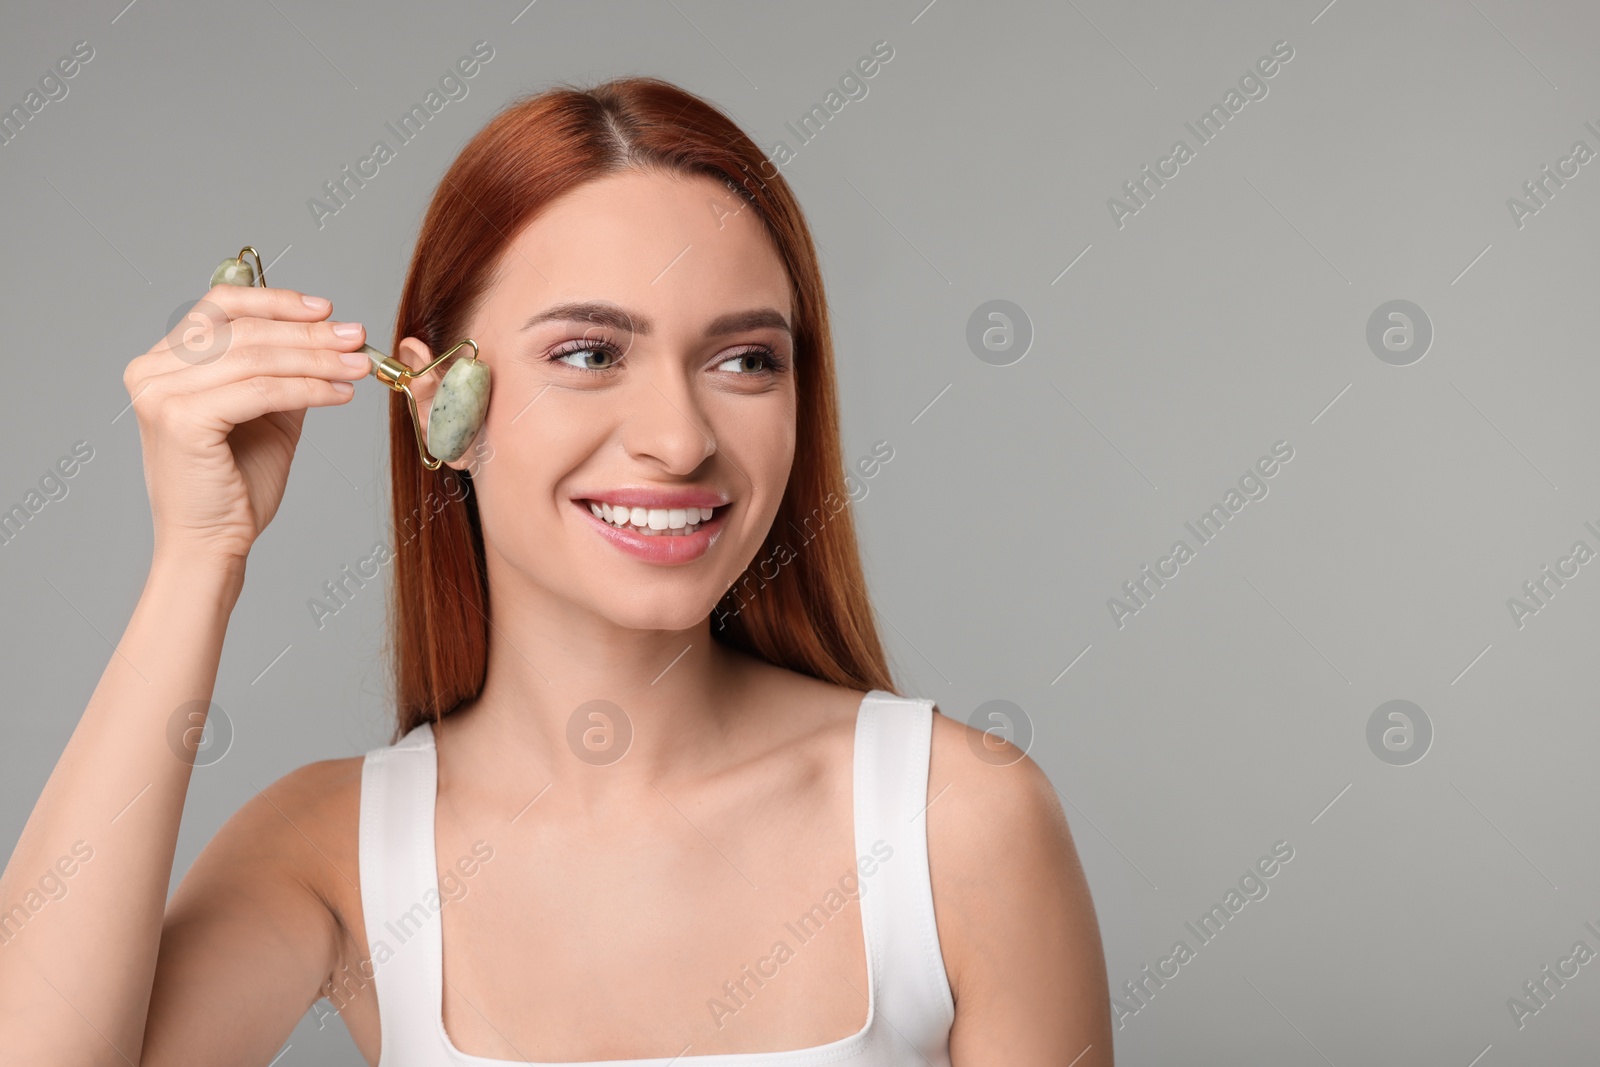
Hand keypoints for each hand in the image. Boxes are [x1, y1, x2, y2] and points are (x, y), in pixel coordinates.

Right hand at [122, 285, 369, 567]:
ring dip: (318, 360)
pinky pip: (261, 391)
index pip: (222, 307)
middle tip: (356, 338)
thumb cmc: (236, 483)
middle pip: (245, 331)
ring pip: (257, 359)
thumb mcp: (266, 413)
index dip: (277, 301)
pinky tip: (340, 395)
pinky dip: (308, 389)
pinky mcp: (181, 418)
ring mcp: (160, 393)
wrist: (211, 541)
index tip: (326, 310)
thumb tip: (328, 335)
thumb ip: (283, 371)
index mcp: (164, 362)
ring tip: (359, 367)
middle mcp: (152, 370)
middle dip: (309, 333)